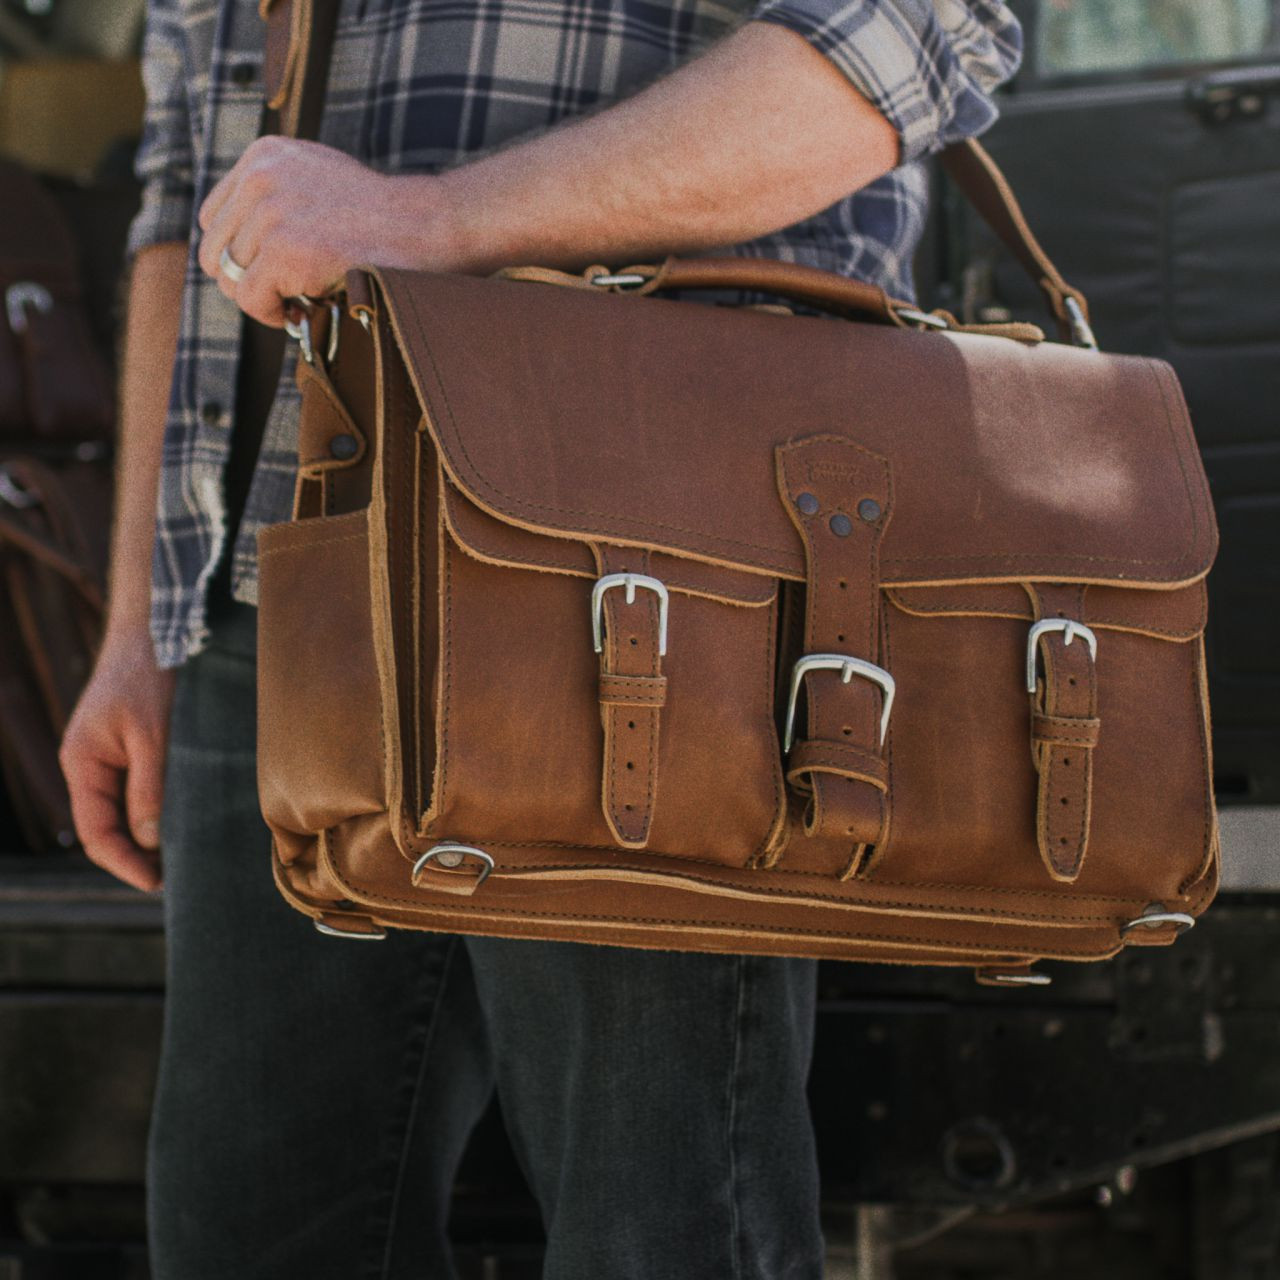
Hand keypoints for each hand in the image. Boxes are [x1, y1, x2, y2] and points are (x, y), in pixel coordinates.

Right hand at [59, 631, 175, 891]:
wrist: (153, 632)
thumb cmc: (149, 678)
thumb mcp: (153, 736)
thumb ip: (148, 787)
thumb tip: (149, 840)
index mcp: (83, 764)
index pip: (96, 831)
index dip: (124, 862)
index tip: (155, 883)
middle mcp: (89, 765)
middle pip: (106, 827)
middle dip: (135, 857)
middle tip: (173, 880)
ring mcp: (107, 757)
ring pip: (122, 811)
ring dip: (146, 837)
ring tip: (180, 860)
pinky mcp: (129, 748)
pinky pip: (136, 791)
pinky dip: (153, 811)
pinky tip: (179, 823)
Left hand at [196, 136, 453, 325]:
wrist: (429, 227)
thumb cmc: (384, 218)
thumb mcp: (320, 180)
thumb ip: (276, 197)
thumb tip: (236, 246)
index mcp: (264, 154)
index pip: (215, 218)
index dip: (242, 254)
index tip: (277, 271)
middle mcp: (260, 176)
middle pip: (214, 250)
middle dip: (248, 280)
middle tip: (289, 293)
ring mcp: (270, 212)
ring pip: (229, 279)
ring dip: (266, 298)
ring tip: (303, 299)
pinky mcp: (283, 250)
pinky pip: (250, 300)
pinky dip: (274, 314)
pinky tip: (305, 309)